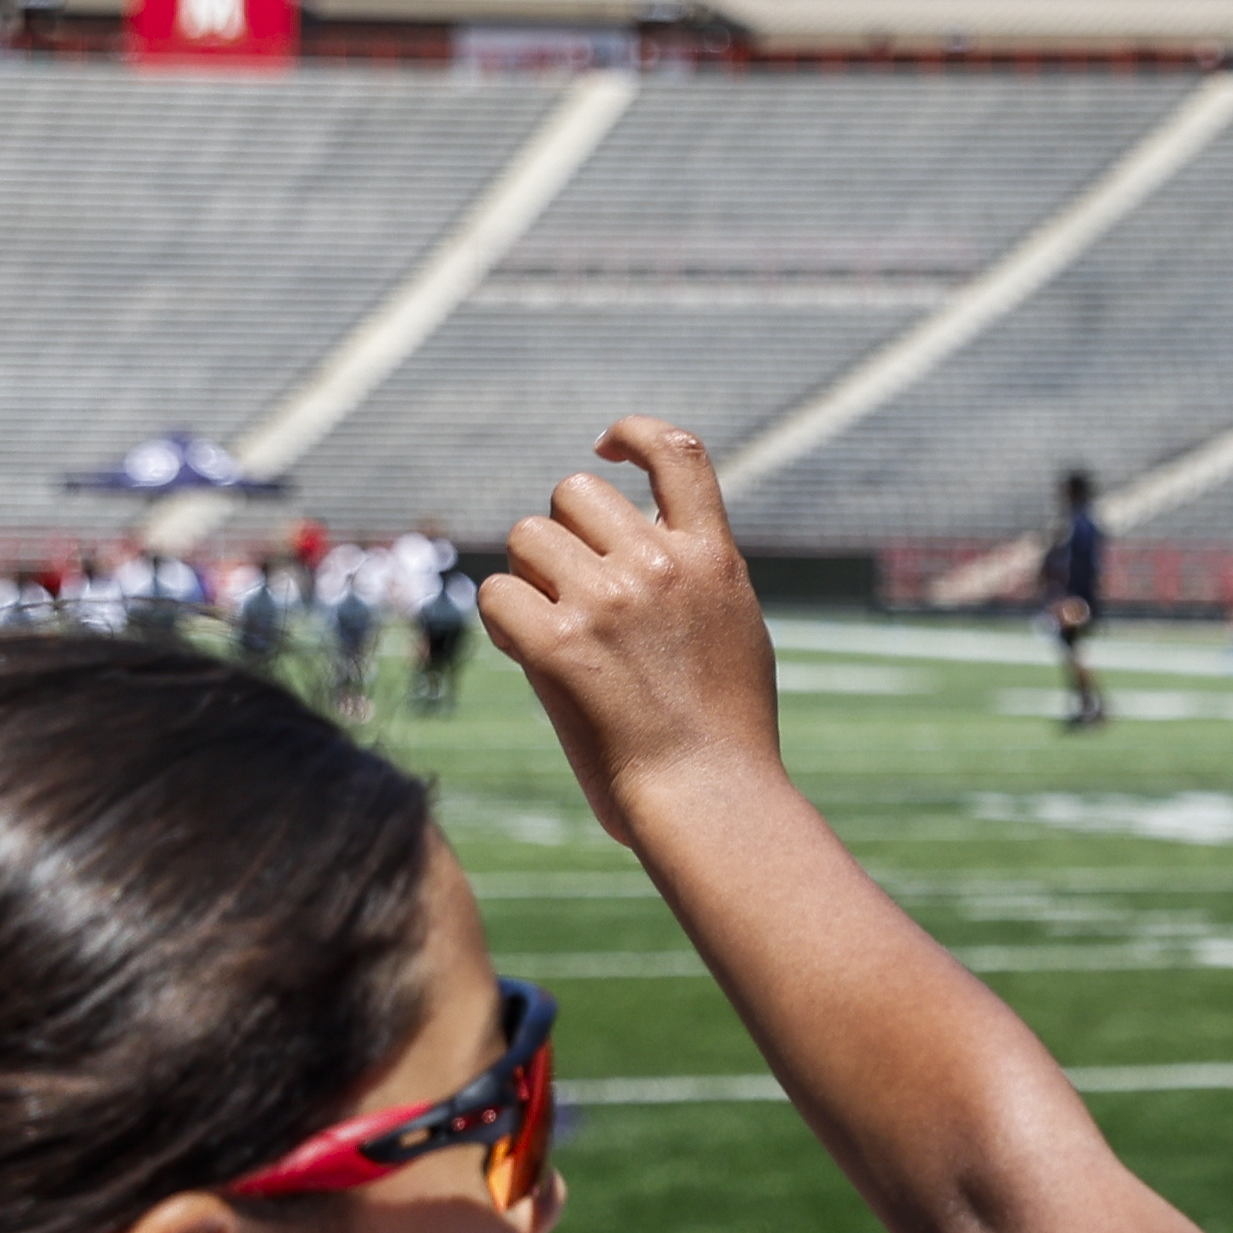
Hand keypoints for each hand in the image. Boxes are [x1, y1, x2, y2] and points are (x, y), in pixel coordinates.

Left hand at [489, 419, 781, 850]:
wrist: (711, 797)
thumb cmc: (726, 733)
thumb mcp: (736, 630)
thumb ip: (698, 578)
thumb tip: (650, 541)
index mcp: (713, 558)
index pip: (677, 452)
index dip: (633, 434)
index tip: (605, 451)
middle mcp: (661, 565)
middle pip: (574, 492)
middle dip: (561, 532)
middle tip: (569, 588)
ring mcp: (610, 601)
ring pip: (527, 538)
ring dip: (528, 577)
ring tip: (554, 629)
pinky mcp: (561, 645)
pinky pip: (496, 595)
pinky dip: (501, 622)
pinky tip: (527, 653)